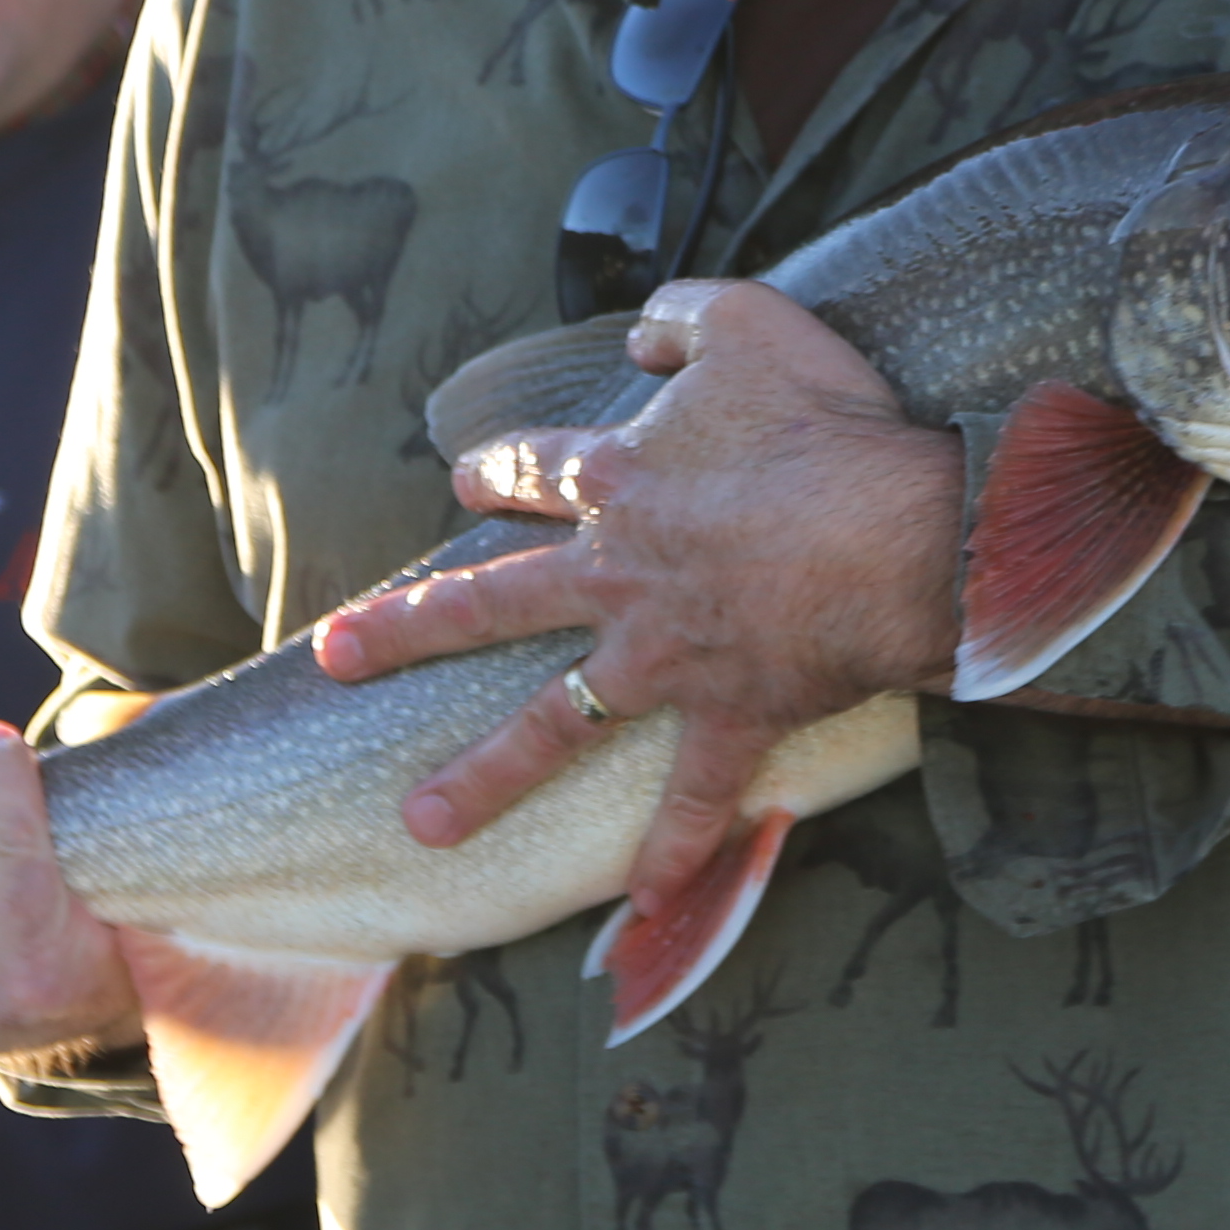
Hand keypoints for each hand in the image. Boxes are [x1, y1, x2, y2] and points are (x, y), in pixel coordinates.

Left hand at [308, 281, 961, 912]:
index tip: (462, 480)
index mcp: (619, 483)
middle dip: (406, 628)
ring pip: (552, 724)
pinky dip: (673, 853)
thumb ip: (681, 322)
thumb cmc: (824, 422)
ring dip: (485, 778)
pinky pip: (692, 796)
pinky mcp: (728, 713)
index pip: (531, 473)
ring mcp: (664, 656)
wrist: (894, 528)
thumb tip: (644, 343)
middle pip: (489, 604)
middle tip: (335, 657)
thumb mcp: (748, 323)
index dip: (494, 472)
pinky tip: (638, 907)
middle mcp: (617, 577)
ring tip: (422, 824)